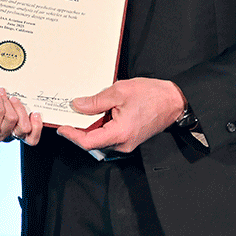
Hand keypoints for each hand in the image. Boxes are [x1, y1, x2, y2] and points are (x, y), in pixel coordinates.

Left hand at [0, 88, 43, 144]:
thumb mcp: (10, 105)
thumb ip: (20, 106)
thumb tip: (29, 98)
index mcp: (17, 132)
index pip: (32, 139)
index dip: (37, 127)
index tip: (35, 112)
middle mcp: (9, 135)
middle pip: (24, 127)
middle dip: (20, 108)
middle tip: (13, 98)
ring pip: (12, 118)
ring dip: (7, 102)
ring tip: (1, 93)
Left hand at [58, 78, 185, 153]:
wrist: (174, 101)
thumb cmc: (152, 95)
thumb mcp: (119, 92)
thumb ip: (96, 101)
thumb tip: (78, 106)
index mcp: (120, 133)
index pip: (88, 142)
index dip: (72, 135)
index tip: (62, 127)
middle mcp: (123, 143)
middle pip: (92, 141)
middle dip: (79, 129)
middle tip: (70, 115)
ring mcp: (127, 143)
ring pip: (100, 138)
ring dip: (91, 126)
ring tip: (86, 109)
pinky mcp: (129, 139)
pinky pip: (109, 135)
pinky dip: (101, 126)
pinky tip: (100, 112)